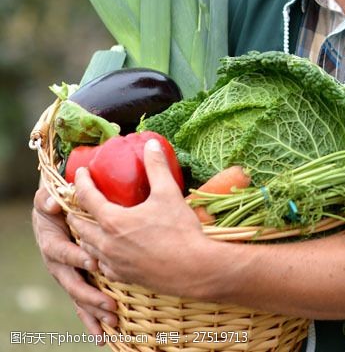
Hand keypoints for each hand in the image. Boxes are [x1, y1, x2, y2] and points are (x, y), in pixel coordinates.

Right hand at [31, 184, 116, 340]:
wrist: (55, 213)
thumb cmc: (57, 204)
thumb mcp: (49, 199)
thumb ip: (48, 199)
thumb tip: (53, 203)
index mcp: (53, 244)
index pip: (64, 252)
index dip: (77, 257)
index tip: (94, 262)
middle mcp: (59, 266)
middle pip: (73, 283)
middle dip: (91, 296)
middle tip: (110, 305)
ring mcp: (68, 276)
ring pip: (79, 298)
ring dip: (95, 312)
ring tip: (112, 323)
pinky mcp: (77, 283)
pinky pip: (83, 304)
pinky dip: (93, 319)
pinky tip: (104, 335)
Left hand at [69, 139, 209, 296]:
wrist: (192, 268)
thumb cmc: (179, 231)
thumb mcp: (168, 193)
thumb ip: (157, 167)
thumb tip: (152, 144)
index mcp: (112, 221)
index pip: (86, 197)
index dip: (81, 182)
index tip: (80, 173)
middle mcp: (106, 243)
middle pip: (79, 224)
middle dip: (76, 210)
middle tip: (82, 199)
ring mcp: (112, 262)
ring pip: (86, 246)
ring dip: (85, 233)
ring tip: (93, 223)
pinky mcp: (122, 276)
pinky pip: (100, 264)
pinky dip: (99, 253)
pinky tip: (109, 249)